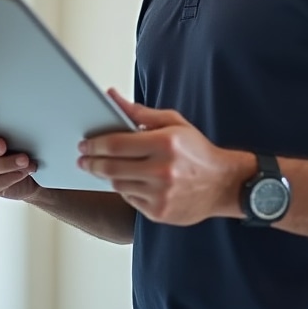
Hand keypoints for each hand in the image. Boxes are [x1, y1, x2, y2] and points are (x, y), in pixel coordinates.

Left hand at [77, 89, 251, 224]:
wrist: (225, 184)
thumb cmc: (197, 151)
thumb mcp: (174, 123)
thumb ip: (140, 112)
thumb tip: (112, 97)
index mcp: (165, 144)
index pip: (116, 144)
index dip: (95, 144)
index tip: (84, 144)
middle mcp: (162, 171)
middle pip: (111, 168)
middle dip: (91, 162)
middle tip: (83, 159)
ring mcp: (161, 194)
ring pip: (118, 185)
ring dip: (107, 176)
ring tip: (103, 168)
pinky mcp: (160, 212)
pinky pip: (130, 200)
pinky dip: (125, 190)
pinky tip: (128, 181)